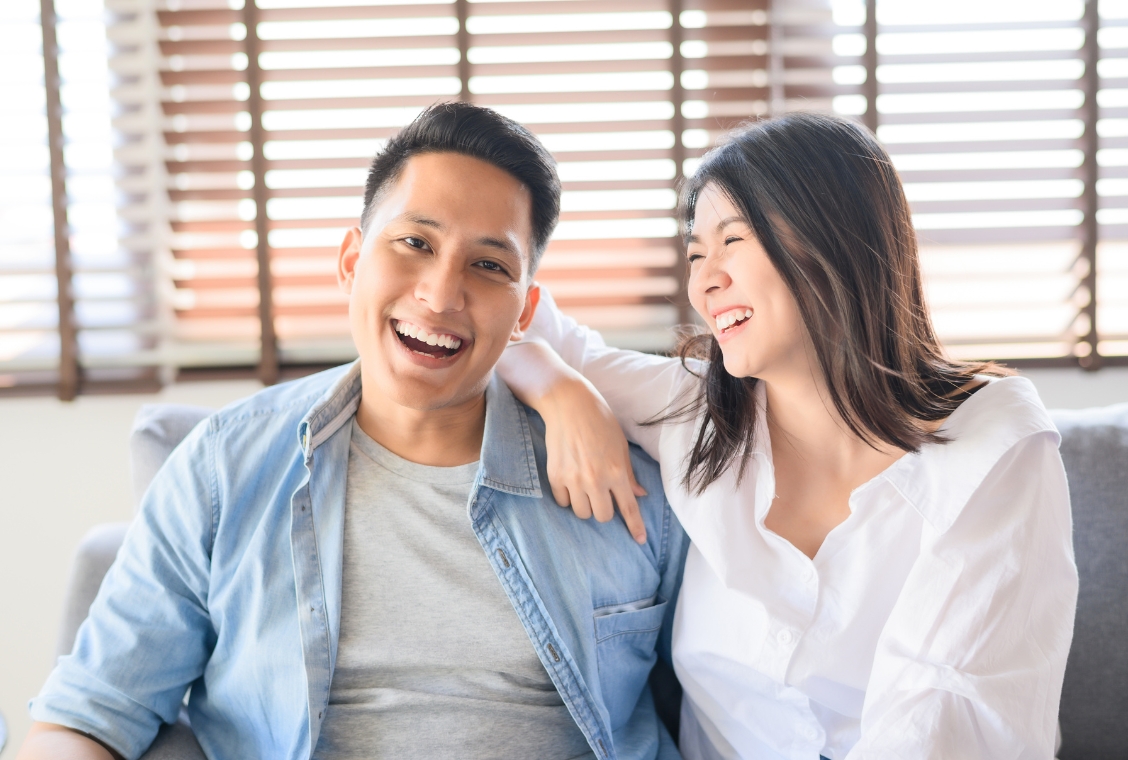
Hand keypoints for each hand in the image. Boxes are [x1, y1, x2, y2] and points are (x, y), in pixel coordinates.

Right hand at [539, 377, 648, 542]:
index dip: (635, 527)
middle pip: (603, 516)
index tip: (640, 540)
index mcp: (616, 471)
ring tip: (585, 488)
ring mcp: (573, 479)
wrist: (569, 404)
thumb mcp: (620, 445)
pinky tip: (571, 482)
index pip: (629, 508)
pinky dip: (568, 497)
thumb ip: (628, 473)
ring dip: (586, 505)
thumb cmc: (600, 421)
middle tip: (602, 496)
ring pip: (582, 513)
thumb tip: (639, 495)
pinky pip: (563, 502)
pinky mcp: (555, 476)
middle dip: (604, 510)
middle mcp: (595, 479)